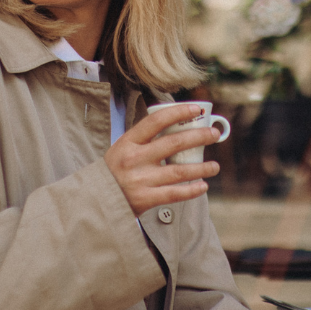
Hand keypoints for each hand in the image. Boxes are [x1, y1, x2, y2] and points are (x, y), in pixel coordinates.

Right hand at [105, 103, 220, 216]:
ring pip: (179, 171)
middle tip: (214, 135)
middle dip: (199, 137)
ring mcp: (140, 180)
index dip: (179, 112)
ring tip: (215, 166)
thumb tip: (178, 127)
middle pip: (174, 144)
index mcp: (128, 142)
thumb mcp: (122, 149)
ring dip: (202, 167)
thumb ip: (144, 140)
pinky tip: (203, 186)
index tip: (197, 110)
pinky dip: (192, 190)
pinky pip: (175, 194)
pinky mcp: (145, 199)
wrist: (96, 199)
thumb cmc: (115, 171)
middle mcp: (134, 159)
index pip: (156, 121)